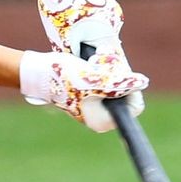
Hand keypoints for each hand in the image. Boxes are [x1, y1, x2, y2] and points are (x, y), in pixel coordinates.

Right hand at [19, 50, 147, 131]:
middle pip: (127, 92)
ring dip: (109, 68)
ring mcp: (97, 102)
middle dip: (117, 74)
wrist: (38, 70)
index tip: (114, 74)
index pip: (135, 105)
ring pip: (118, 82)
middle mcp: (102, 114)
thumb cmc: (63, 78)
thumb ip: (119, 83)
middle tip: (99, 64)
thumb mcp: (93, 80)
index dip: (129, 86)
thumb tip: (142, 83)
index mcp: (103, 121)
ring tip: (92, 60)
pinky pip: (108, 78)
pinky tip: (90, 60)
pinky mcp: (91, 90)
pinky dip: (103, 67)